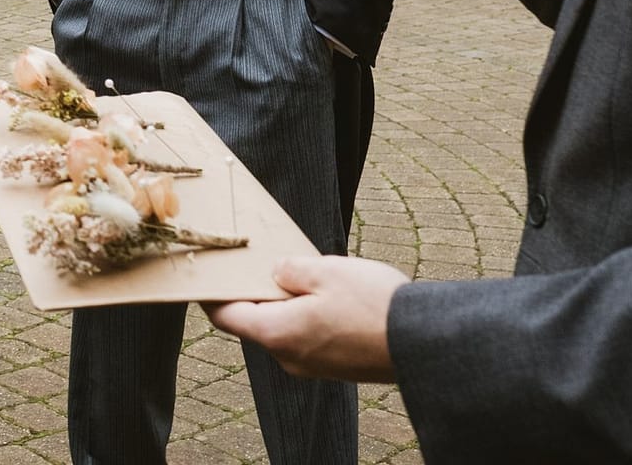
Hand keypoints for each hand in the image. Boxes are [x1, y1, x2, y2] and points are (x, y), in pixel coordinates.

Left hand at [205, 255, 408, 383]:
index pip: (227, 317)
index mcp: (277, 334)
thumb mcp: (325, 270)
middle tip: (263, 264)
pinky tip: (329, 297)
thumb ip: (290, 269)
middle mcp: (289, 358)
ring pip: (285, 330)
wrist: (424, 342)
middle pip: (256, 323)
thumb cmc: (373, 305)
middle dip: (257, 294)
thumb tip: (275, 272)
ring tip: (306, 275)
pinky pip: (309, 339)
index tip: (207, 278)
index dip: (213, 296)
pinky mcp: (336, 369)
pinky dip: (308, 318)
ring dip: (287, 305)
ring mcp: (314, 368)